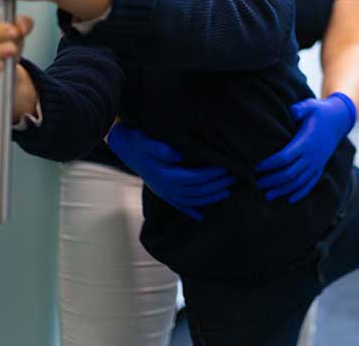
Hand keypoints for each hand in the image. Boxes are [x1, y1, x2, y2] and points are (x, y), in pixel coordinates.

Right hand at [107, 124, 235, 221]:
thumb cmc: (138, 142)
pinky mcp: (163, 193)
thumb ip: (162, 149)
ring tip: (227, 191)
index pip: (196, 178)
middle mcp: (166, 188)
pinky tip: (202, 217)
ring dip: (211, 197)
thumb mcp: (147, 141)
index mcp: (166, 176)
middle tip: (235, 177)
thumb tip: (177, 155)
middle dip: (218, 184)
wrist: (124, 148)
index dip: (213, 174)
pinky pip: (180, 206)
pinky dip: (192, 212)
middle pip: (198, 191)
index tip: (227, 167)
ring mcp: (165, 193)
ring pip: (193, 200)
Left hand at [255, 92, 356, 202]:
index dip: (270, 164)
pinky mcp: (320, 167)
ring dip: (283, 190)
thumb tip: (290, 112)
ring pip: (299, 182)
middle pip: (290, 173)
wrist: (338, 120)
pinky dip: (300, 193)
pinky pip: (311, 184)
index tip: (256, 167)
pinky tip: (289, 200)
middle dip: (272, 180)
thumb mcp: (310, 106)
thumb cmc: (319, 112)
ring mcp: (317, 163)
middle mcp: (312, 155)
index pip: (285, 157)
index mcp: (306, 141)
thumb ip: (299, 109)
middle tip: (257, 184)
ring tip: (267, 195)